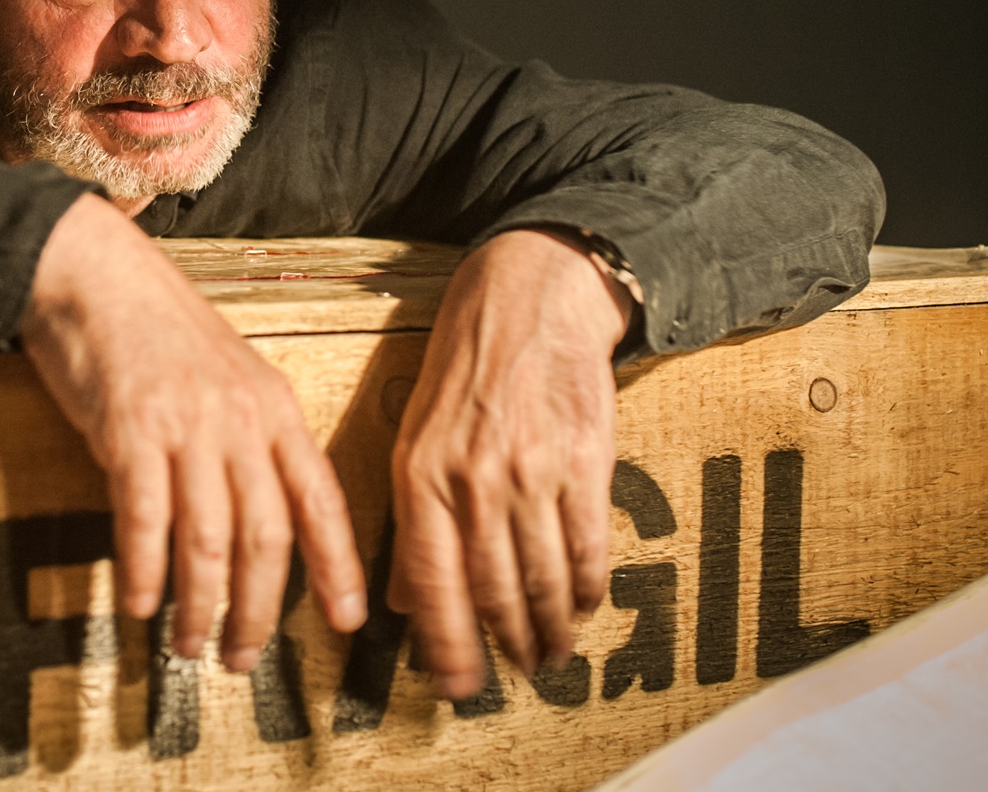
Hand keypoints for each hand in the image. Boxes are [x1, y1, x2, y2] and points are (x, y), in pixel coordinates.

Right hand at [22, 194, 368, 669]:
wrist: (92, 272)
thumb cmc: (153, 326)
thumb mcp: (223, 375)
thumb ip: (243, 438)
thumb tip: (247, 516)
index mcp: (272, 405)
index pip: (320, 498)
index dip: (338, 565)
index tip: (347, 619)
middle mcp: (239, 420)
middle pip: (266, 538)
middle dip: (259, 610)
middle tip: (243, 656)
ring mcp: (187, 425)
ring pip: (208, 541)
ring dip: (201, 605)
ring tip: (190, 643)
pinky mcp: (130, 431)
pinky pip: (145, 520)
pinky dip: (145, 572)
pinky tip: (141, 603)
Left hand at [387, 228, 630, 696]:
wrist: (528, 301)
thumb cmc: (463, 373)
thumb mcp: (414, 438)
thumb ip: (410, 522)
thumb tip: (401, 602)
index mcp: (420, 477)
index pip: (431, 585)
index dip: (448, 645)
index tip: (456, 687)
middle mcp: (472, 481)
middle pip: (493, 592)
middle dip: (506, 645)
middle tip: (518, 674)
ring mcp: (530, 472)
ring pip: (543, 580)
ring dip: (550, 629)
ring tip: (551, 653)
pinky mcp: (583, 461)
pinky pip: (586, 548)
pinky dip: (586, 590)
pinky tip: (582, 607)